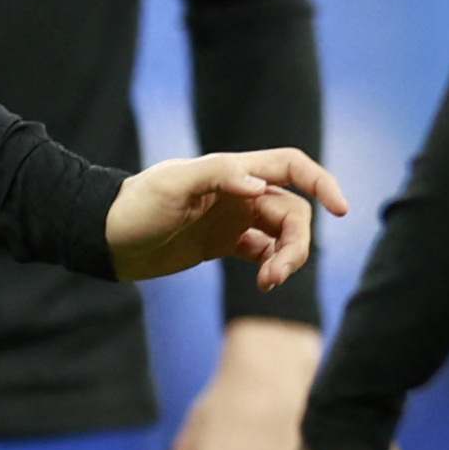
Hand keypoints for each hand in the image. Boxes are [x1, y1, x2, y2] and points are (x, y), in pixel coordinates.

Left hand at [106, 149, 344, 288]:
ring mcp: (234, 218)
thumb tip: (263, 186)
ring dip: (286, 259)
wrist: (107, 237)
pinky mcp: (224, 243)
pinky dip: (272, 266)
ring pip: (283, 236)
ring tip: (267, 283)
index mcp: (234, 171)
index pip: (292, 167)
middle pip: (294, 212)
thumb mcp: (172, 185)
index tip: (341, 210)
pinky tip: (263, 282)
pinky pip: (264, 252)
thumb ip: (219, 175)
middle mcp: (240, 192)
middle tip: (275, 275)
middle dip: (296, 244)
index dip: (322, 182)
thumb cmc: (135, 206)